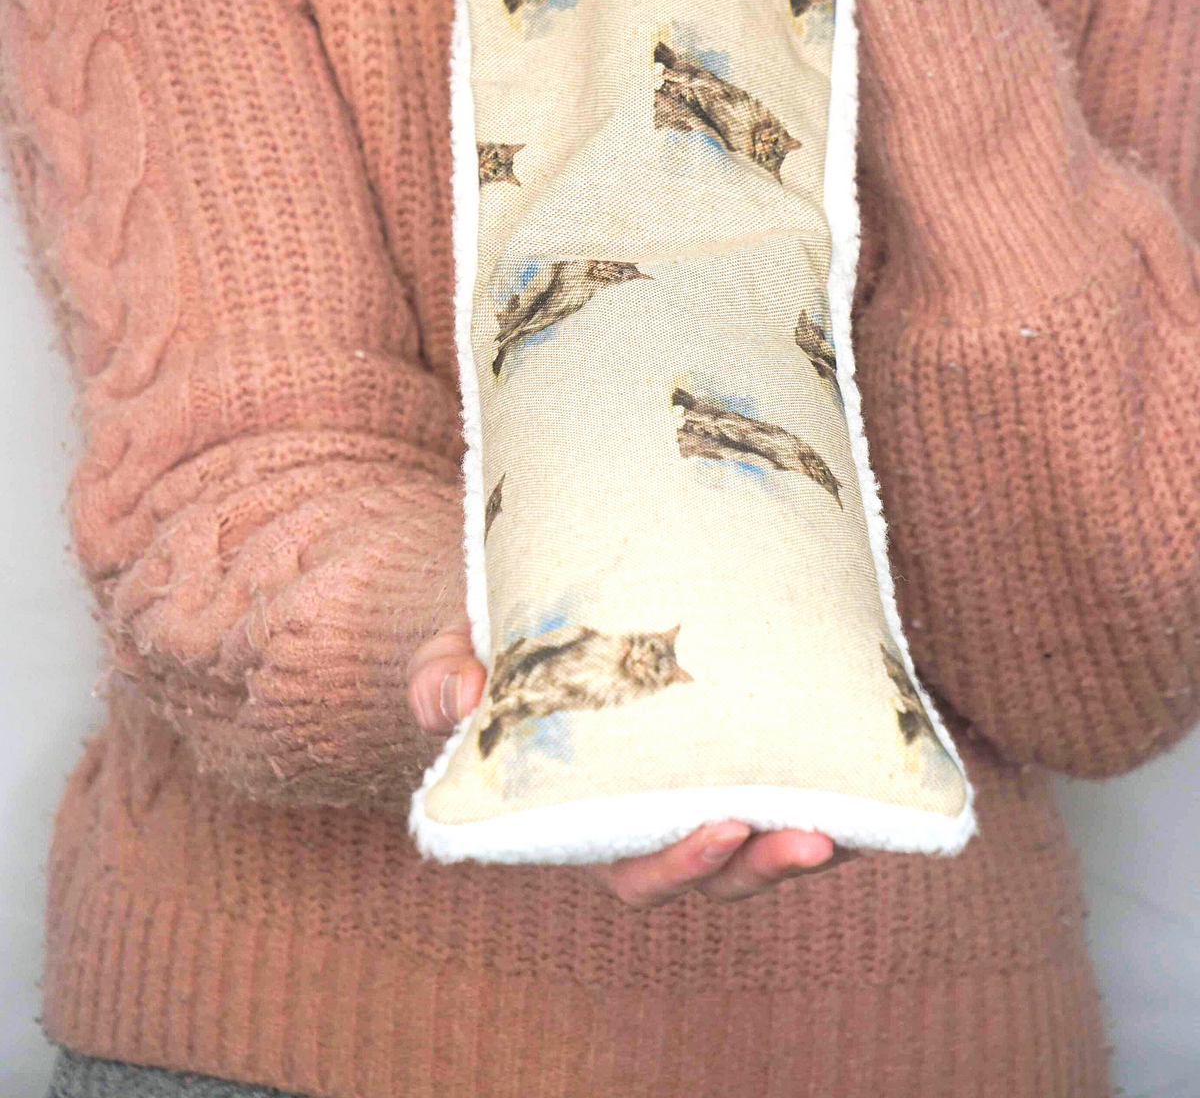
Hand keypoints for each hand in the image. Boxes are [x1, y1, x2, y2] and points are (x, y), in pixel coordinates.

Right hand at [406, 618, 859, 905]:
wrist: (558, 586)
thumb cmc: (504, 635)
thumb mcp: (461, 646)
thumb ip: (445, 675)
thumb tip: (454, 698)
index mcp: (591, 808)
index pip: (635, 866)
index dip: (682, 863)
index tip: (719, 826)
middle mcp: (660, 806)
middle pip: (721, 868)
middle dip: (763, 862)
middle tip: (804, 832)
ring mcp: (712, 775)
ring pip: (773, 836)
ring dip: (818, 834)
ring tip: (857, 808)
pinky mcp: (757, 738)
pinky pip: (811, 780)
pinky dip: (849, 783)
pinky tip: (885, 760)